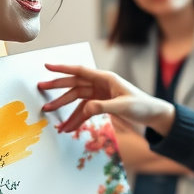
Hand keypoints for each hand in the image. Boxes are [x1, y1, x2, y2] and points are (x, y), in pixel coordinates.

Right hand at [38, 64, 175, 133]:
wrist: (153, 115)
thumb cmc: (142, 106)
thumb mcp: (123, 106)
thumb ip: (104, 107)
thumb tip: (85, 109)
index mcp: (106, 78)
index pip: (81, 71)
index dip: (63, 68)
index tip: (47, 66)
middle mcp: (101, 84)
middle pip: (75, 84)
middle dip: (58, 87)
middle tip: (40, 88)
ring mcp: (100, 95)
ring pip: (77, 99)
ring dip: (64, 108)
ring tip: (49, 114)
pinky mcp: (101, 105)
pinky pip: (84, 111)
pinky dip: (75, 119)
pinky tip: (67, 128)